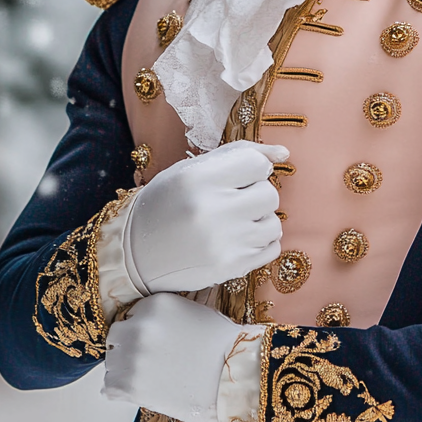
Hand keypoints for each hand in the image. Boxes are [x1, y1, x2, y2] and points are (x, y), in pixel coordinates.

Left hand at [103, 293, 245, 421]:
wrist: (229, 378)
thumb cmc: (218, 346)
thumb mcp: (191, 312)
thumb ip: (162, 314)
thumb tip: (141, 320)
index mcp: (155, 303)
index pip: (130, 315)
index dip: (141, 329)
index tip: (153, 340)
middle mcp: (140, 326)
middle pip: (116, 336)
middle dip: (127, 346)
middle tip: (148, 358)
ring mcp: (133, 355)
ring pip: (111, 361)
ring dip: (124, 368)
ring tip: (149, 374)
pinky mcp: (129, 384)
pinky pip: (109, 386)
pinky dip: (120, 389)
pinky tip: (143, 387)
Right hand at [127, 139, 286, 293]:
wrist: (136, 252)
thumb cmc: (167, 202)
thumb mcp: (192, 168)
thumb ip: (240, 153)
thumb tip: (285, 153)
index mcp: (199, 179)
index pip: (257, 164)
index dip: (251, 168)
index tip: (236, 177)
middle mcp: (212, 211)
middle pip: (270, 194)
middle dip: (256, 193)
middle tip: (233, 200)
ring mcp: (223, 243)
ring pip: (274, 223)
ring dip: (259, 219)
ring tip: (233, 221)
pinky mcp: (230, 268)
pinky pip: (272, 248)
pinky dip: (260, 242)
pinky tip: (237, 238)